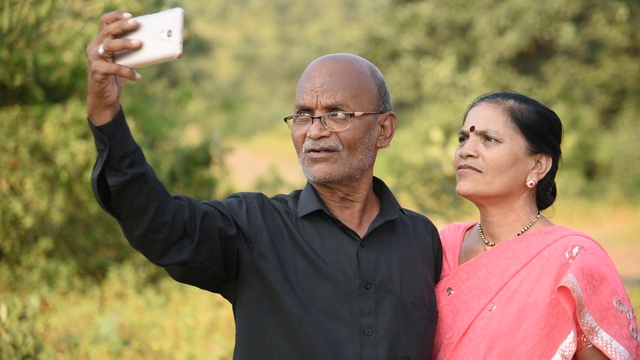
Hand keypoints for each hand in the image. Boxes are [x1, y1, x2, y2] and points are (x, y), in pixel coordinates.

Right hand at [86, 11, 141, 125]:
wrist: (105, 100)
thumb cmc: (116, 78)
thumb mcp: (124, 61)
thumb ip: (131, 52)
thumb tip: (151, 43)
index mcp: (101, 41)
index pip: (105, 22)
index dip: (116, 16)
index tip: (131, 15)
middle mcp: (94, 47)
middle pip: (108, 30)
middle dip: (123, 25)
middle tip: (136, 23)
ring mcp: (94, 59)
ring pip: (109, 45)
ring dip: (125, 43)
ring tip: (140, 44)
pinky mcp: (97, 72)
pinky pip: (114, 68)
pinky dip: (127, 72)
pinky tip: (137, 76)